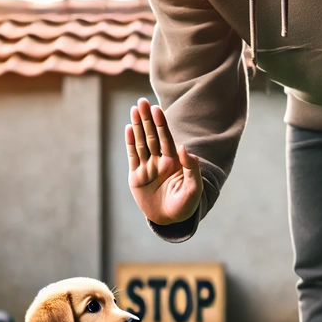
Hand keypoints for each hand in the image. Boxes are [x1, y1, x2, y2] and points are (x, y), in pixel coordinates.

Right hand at [126, 98, 202, 225]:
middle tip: (142, 102)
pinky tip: (128, 129)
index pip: (166, 139)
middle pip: (152, 136)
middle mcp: (160, 161)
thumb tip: (184, 148)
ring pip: (141, 143)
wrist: (170, 220)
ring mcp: (147, 168)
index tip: (156, 109)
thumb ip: (192, 168)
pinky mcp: (136, 177)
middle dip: (147, 120)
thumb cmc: (185, 205)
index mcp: (174, 162)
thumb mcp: (194, 189)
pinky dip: (130, 143)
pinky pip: (133, 156)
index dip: (161, 124)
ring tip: (134, 109)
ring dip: (137, 126)